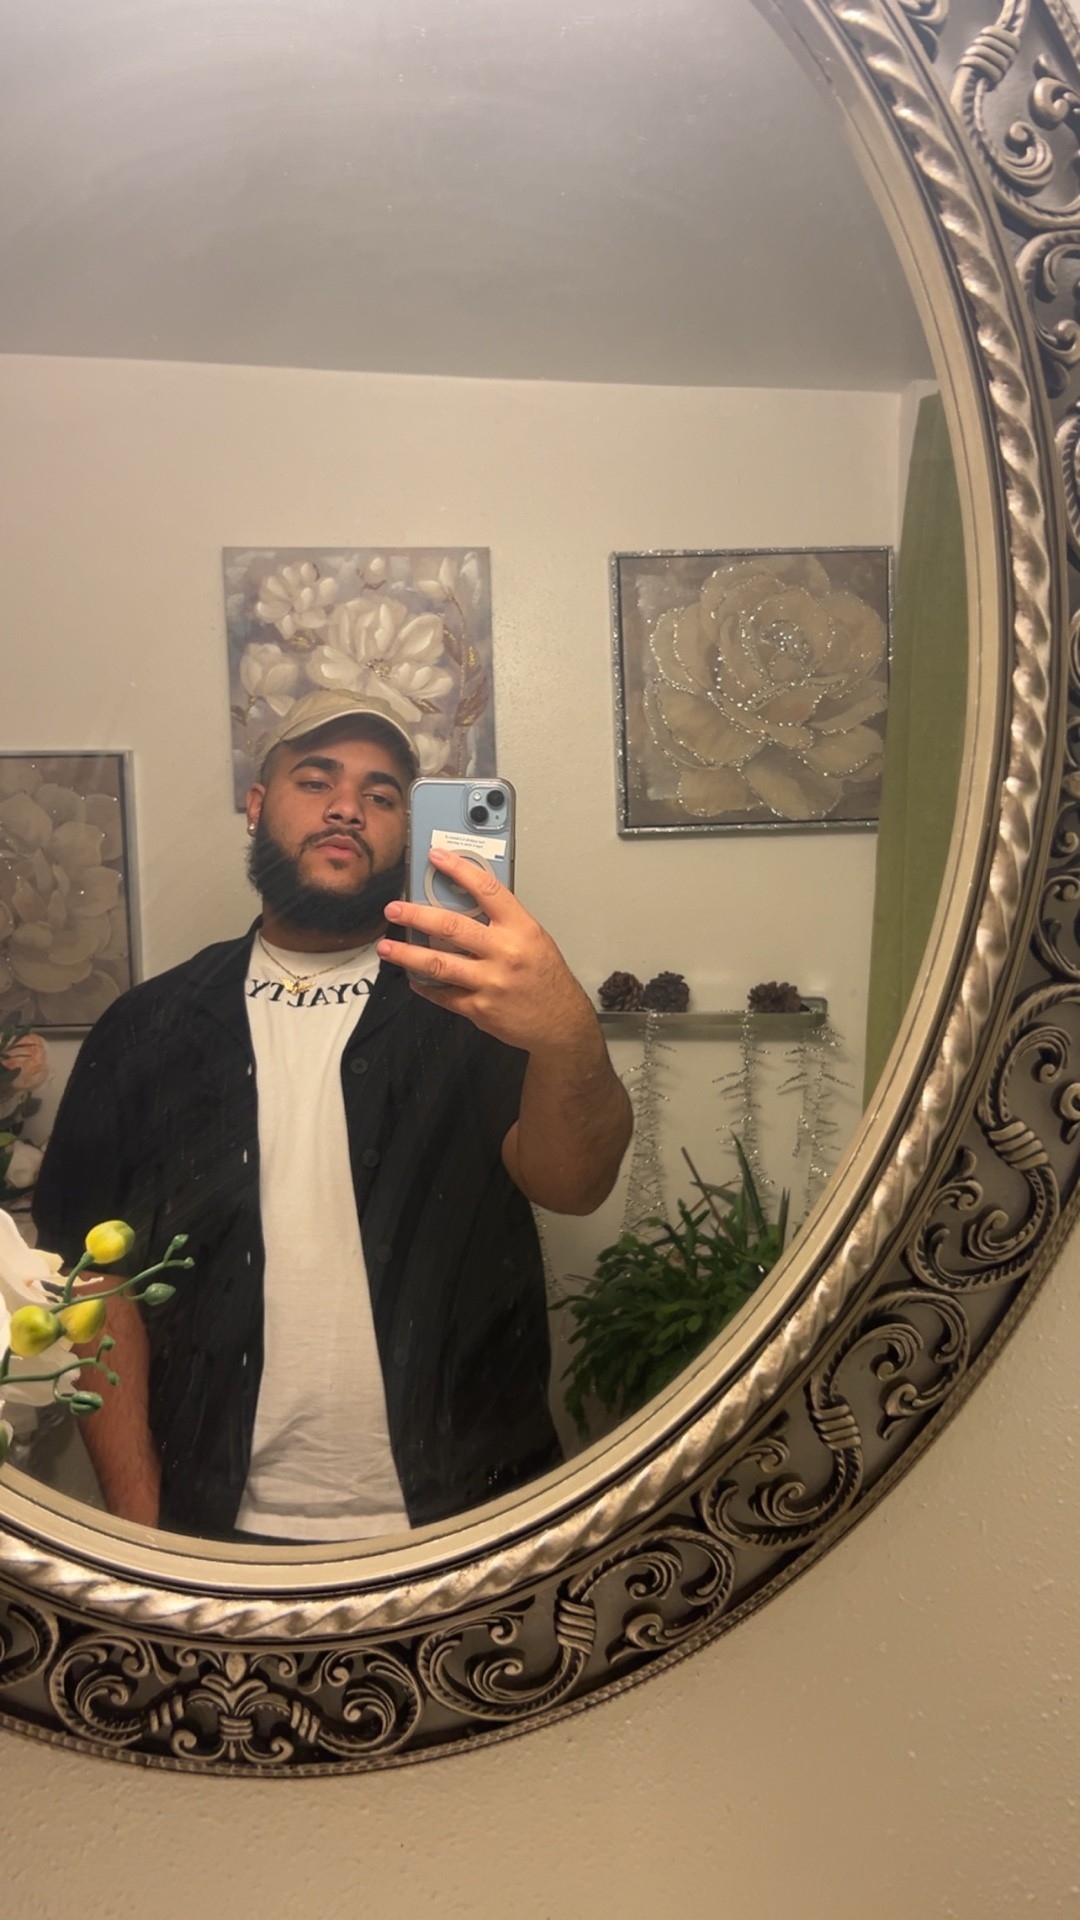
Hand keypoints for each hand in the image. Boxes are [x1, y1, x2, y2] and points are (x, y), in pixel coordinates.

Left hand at [378, 848, 596, 1057]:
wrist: (560, 1024)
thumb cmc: (547, 978)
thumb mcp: (535, 939)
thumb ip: (504, 922)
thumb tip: (467, 901)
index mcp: (521, 929)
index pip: (487, 890)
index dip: (459, 870)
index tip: (436, 857)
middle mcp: (504, 953)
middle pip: (451, 927)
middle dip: (416, 915)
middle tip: (394, 908)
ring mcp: (489, 982)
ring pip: (438, 964)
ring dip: (407, 954)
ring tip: (387, 947)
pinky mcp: (478, 1008)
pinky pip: (443, 994)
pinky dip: (425, 986)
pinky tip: (413, 979)